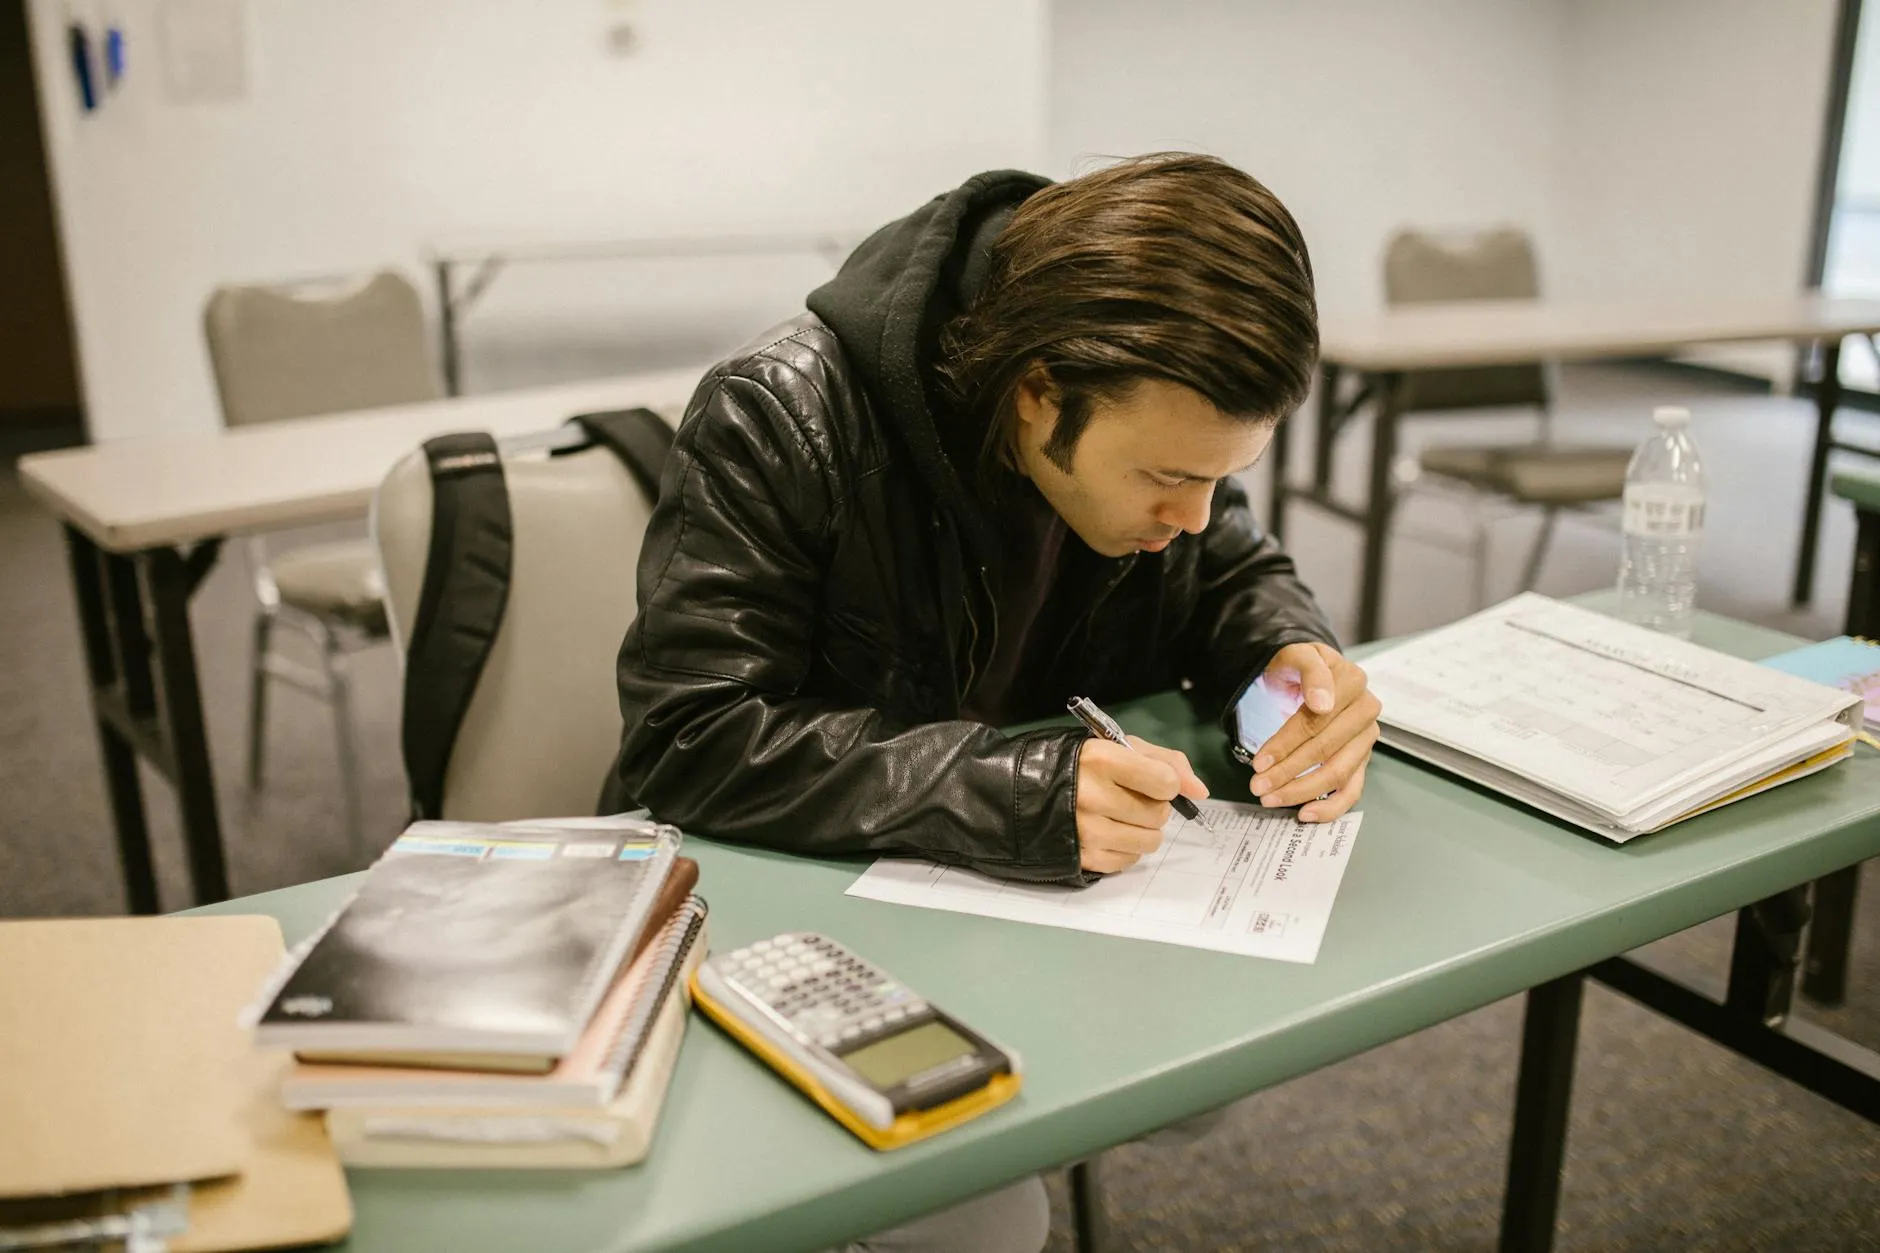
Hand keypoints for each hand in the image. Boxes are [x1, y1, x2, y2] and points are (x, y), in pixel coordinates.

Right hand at [1076, 736, 1208, 873]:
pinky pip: (1130, 861)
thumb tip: (1200, 792)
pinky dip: (1126, 849)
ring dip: (1143, 830)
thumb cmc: (1078, 765)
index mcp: (1101, 760)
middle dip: (1153, 807)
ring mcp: (1086, 830)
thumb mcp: (1119, 748)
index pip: (1164, 782)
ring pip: (1149, 841)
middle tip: (1130, 798)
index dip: (1165, 783)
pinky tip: (1108, 833)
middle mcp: (1092, 796)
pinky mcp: (1082, 857)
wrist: (1021, 791)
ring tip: (1120, 816)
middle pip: (1158, 814)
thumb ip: (1166, 762)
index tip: (1152, 780)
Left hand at [1249, 642, 1379, 822]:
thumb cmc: (1298, 666)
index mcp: (1353, 681)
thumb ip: (1310, 671)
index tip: (1259, 761)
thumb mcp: (1297, 655)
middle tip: (1257, 785)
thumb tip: (1323, 703)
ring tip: (1270, 798)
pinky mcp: (1362, 760)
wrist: (1306, 673)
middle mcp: (1366, 711)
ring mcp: (1366, 738)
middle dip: (1288, 771)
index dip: (1286, 743)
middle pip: (1325, 750)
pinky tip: (1305, 814)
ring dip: (1302, 791)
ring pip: (1338, 774)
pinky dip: (1331, 807)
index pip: (1317, 720)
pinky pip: (1353, 790)